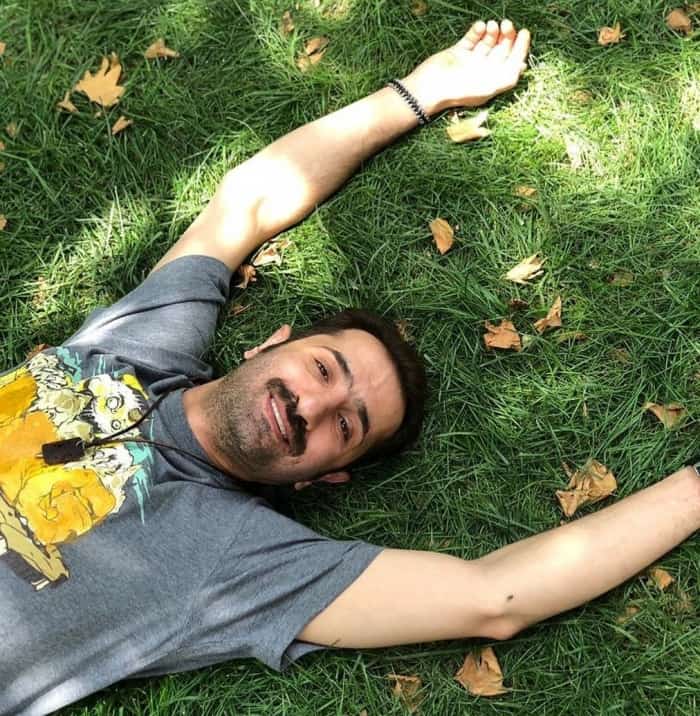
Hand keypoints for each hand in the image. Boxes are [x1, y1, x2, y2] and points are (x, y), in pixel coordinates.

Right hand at [401, 19, 530, 114]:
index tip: (524, 33)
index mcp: (492, 82)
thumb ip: (506, 78)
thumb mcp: (488, 88)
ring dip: (492, 31)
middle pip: (502, 49)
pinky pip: (471, 39)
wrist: (427, 90)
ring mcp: (470, 62)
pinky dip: (476, 31)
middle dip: (507, 36)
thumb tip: (523, 66)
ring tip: (491, 25)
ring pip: (487, 42)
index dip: (521, 48)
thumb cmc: (458, 92)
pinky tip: (479, 26)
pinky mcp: (457, 53)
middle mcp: (483, 72)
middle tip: (506, 24)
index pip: (512, 63)